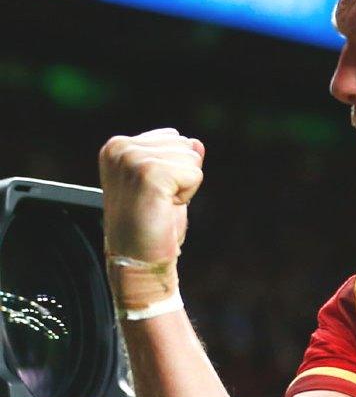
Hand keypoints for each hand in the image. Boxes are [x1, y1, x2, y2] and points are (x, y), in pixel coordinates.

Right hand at [99, 128, 204, 262]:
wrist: (139, 259)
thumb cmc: (151, 224)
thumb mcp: (165, 183)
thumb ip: (178, 159)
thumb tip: (196, 142)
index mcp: (117, 146)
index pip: (174, 138)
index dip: (174, 169)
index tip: (153, 192)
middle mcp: (120, 148)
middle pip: (184, 144)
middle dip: (180, 175)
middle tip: (158, 201)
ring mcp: (132, 159)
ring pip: (191, 158)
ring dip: (183, 186)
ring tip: (160, 205)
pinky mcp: (149, 173)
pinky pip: (194, 174)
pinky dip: (187, 195)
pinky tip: (164, 208)